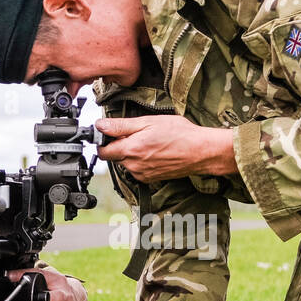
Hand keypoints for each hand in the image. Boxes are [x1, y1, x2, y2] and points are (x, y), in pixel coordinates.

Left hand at [7, 268, 87, 300]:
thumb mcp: (49, 277)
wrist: (79, 296)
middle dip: (49, 299)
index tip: (13, 277)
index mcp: (57, 281)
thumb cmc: (61, 288)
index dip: (29, 275)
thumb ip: (30, 274)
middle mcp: (64, 295)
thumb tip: (10, 275)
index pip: (44, 275)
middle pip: (58, 296)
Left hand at [96, 115, 236, 181]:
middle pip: (114, 157)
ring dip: (131, 154)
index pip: (103, 151)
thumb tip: (100, 125)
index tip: (111, 133)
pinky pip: (137, 170)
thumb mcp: (148, 122)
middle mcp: (134, 166)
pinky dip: (141, 161)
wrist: (200, 151)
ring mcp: (142, 174)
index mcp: (131, 150)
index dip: (104, 141)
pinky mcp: (150, 179)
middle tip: (137, 134)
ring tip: (149, 142)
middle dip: (120, 146)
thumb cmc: (179, 134)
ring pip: (126, 164)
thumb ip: (121, 125)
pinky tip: (154, 152)